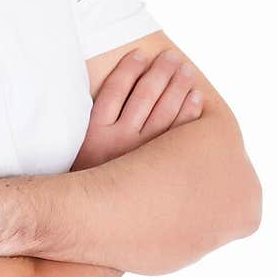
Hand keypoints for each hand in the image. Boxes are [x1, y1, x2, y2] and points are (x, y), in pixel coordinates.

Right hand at [70, 47, 202, 171]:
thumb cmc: (88, 179)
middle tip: (173, 58)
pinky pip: (180, 135)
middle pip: (146, 95)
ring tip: (185, 71)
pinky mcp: (160, 169)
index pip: (116, 88)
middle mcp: (119, 142)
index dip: (130, 68)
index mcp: (95, 133)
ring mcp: (143, 157)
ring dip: (178, 86)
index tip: (141, 54)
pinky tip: (196, 98)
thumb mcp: (81, 149)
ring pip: (165, 111)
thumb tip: (102, 90)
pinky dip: (189, 113)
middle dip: (161, 72)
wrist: (94, 221)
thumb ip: (94, 121)